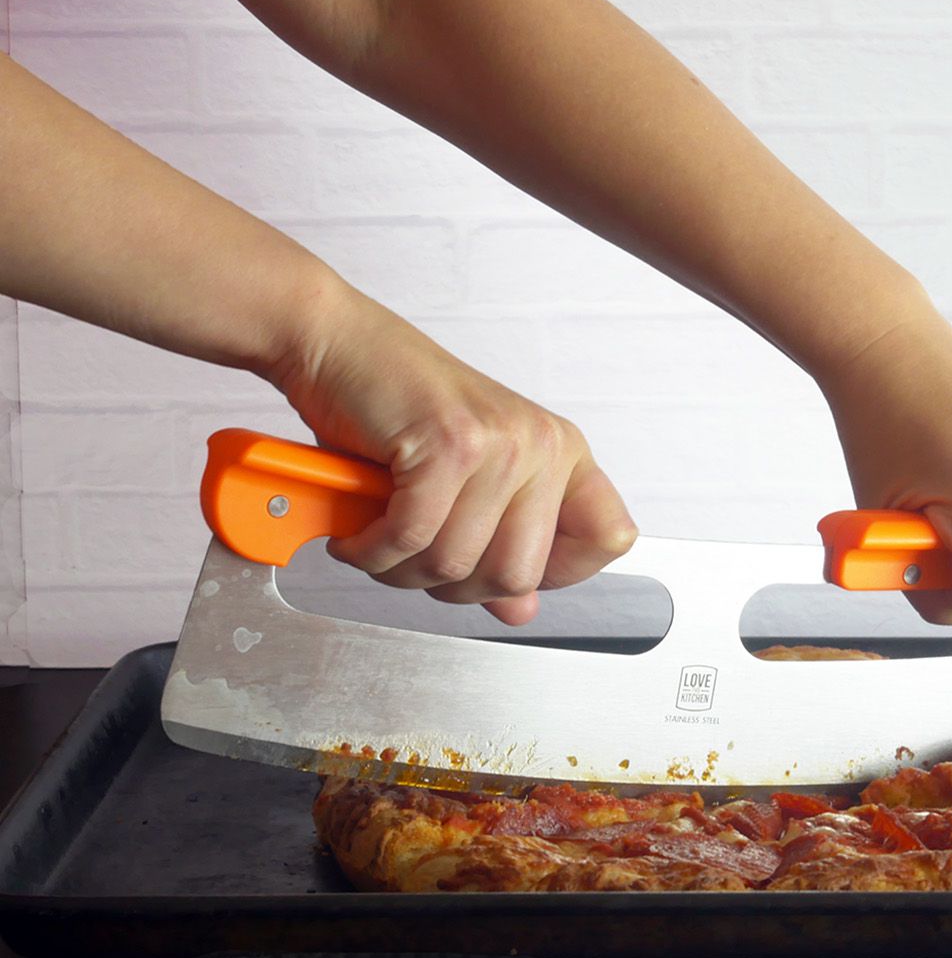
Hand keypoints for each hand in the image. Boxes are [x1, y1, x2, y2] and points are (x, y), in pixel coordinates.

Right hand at [267, 281, 636, 623]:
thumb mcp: (462, 486)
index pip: (607, 538)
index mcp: (561, 453)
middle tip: (414, 562)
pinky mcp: (449, 443)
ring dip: (401, 570)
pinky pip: (412, 538)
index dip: (552, 573)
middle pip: (518, 574)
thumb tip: (522, 610)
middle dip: (454, 587)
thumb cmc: (395, 410)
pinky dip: (371, 550)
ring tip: (378, 540)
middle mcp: (542, 445)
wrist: (338, 347)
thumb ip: (498, 551)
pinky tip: (356, 535)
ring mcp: (501, 442)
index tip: (495, 565)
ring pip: (457, 563)